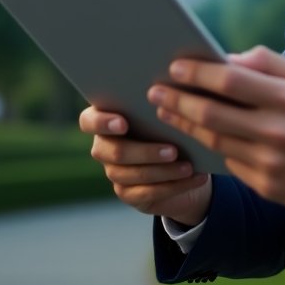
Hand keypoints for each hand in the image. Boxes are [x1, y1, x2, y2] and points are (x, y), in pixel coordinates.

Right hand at [79, 105, 212, 227]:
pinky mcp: (128, 193)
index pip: (89, 120)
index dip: (102, 123)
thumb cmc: (174, 119)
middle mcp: (105, 145)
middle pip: (114, 152)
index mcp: (106, 117)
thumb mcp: (169, 107)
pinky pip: (148, 193)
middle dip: (145, 151)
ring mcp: (114, 171)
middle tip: (173, 150)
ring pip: (132, 174)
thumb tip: (173, 90)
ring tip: (188, 166)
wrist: (184, 157)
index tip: (123, 123)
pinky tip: (195, 178)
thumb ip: (162, 98)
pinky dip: (174, 185)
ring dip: (164, 171)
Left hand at [148, 47, 284, 211]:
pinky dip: (210, 147)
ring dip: (185, 124)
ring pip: (214, 140)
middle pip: (212, 113)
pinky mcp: (266, 185)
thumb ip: (267, 63)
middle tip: (156, 91)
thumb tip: (227, 58)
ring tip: (167, 112)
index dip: (198, 72)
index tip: (175, 66)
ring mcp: (270, 162)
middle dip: (178, 100)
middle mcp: (276, 131)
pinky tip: (196, 136)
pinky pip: (229, 163)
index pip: (230, 81)